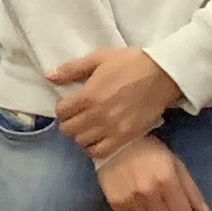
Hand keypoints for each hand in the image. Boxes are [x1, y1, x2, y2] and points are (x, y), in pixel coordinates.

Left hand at [47, 46, 179, 159]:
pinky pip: (100, 152)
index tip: (71, 103)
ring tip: (88, 126)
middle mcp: (96, 116)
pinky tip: (98, 138)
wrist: (162, 74)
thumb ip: (72, 69)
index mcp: (88, 96)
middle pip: (69, 129)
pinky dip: (94, 147)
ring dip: (81, 134)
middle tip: (78, 115)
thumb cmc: (130, 63)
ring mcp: (111, 129)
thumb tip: (49, 76)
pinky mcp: (125, 138)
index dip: (63, 107)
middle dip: (69, 122)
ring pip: (82, 142)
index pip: (61, 112)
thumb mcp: (99, 58)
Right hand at [96, 133, 209, 210]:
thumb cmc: (151, 151)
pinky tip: (139, 202)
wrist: (115, 144)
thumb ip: (191, 190)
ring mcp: (130, 199)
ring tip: (153, 202)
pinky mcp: (116, 203)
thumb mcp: (176, 164)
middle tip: (170, 208)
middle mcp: (148, 192)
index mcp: (167, 180)